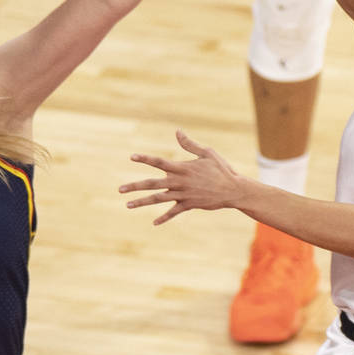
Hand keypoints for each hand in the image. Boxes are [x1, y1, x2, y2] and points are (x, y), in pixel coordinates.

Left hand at [120, 130, 241, 224]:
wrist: (234, 190)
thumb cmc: (221, 169)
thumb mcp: (207, 153)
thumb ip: (189, 144)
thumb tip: (177, 131)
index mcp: (182, 168)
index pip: (160, 162)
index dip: (145, 159)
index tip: (131, 157)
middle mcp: (180, 182)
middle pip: (153, 184)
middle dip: (135, 186)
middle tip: (120, 189)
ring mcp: (183, 195)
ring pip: (159, 199)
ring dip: (143, 202)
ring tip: (128, 205)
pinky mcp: (189, 205)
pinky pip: (174, 212)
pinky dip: (164, 217)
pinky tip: (154, 223)